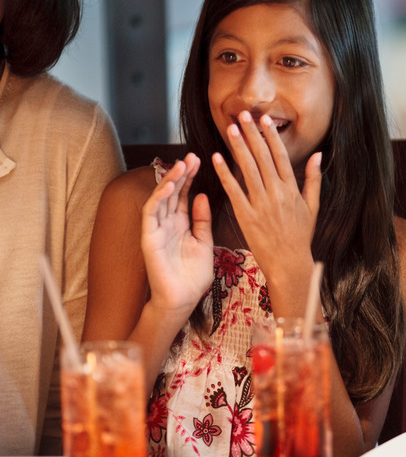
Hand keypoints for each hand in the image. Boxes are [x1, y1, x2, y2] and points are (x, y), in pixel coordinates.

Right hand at [140, 154, 213, 315]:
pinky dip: (159, 199)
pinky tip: (169, 187)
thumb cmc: (193, 276)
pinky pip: (151, 214)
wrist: (182, 300)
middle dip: (181, 173)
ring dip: (169, 181)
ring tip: (181, 165)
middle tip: (191, 156)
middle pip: (172, 192)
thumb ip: (202, 220)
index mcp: (181, 224)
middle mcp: (167, 224)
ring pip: (160, 199)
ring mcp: (156, 229)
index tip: (200, 160)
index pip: (184, 195)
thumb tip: (202, 195)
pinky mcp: (148, 238)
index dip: (190, 177)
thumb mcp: (204, 243)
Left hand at [212, 111, 322, 313]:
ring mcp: (261, 204)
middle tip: (242, 115)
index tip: (264, 120)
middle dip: (252, 134)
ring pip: (248, 169)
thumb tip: (318, 155)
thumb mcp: (313, 207)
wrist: (289, 263)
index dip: (271, 136)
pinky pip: (234, 190)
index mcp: (293, 190)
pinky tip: (216, 158)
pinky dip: (225, 173)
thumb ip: (314, 179)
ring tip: (230, 128)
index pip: (280, 156)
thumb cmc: (300, 236)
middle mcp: (277, 194)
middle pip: (262, 158)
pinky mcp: (246, 216)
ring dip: (238, 147)